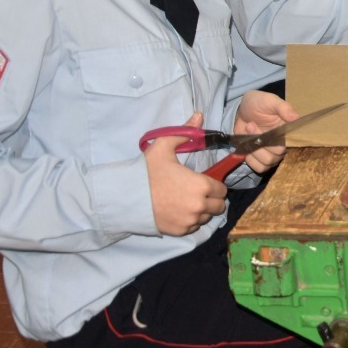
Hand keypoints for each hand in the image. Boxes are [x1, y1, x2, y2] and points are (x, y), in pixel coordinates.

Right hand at [146, 112, 226, 235]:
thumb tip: (199, 115)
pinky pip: (193, 227)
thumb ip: (185, 132)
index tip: (204, 182)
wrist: (125, 197)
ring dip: (201, 210)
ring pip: (206, 217)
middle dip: (212, 199)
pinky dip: (190, 221)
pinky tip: (178, 211)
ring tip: (186, 201)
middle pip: (218, 206)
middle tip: (197, 192)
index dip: (215, 185)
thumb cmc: (146, 172)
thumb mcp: (163, 147)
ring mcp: (189, 221)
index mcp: (201, 185)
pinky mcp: (179, 232)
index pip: (222, 190)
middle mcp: (199, 206)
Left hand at [234, 91, 297, 174]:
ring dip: (253, 148)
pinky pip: (259, 167)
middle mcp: (281, 145)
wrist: (240, 110)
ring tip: (247, 133)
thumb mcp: (270, 100)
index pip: (290, 144)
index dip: (277, 140)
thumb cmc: (257, 104)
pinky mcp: (259, 159)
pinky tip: (246, 146)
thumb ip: (283, 107)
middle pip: (276, 155)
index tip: (268, 128)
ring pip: (267, 162)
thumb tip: (296, 117)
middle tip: (251, 125)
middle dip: (260, 141)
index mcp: (287, 132)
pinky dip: (251, 159)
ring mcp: (270, 154)